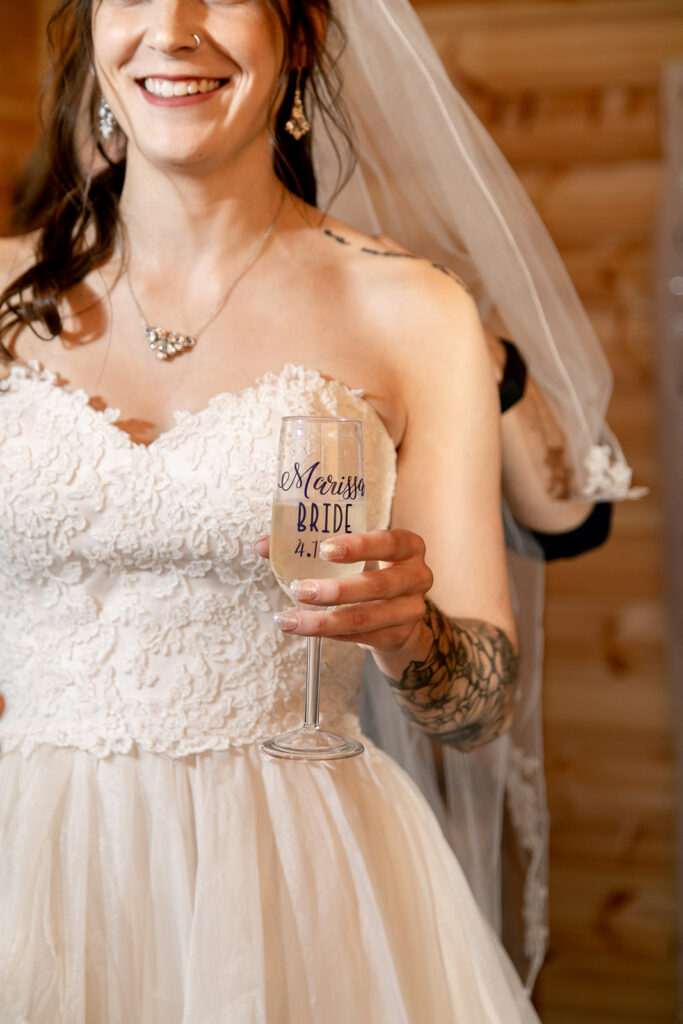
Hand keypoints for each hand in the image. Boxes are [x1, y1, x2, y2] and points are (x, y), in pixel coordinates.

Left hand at [254, 529, 433, 669]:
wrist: (399, 613)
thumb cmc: (369, 571)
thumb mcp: (352, 554)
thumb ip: (311, 545)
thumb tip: (263, 544)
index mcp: (408, 547)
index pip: (389, 542)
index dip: (359, 546)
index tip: (324, 549)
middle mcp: (417, 577)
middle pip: (378, 586)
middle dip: (335, 590)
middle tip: (299, 589)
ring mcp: (411, 610)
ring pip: (365, 618)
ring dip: (323, 621)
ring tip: (289, 619)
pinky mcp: (398, 636)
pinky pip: (360, 638)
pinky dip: (328, 635)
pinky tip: (304, 629)